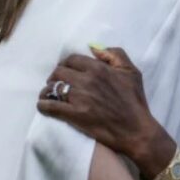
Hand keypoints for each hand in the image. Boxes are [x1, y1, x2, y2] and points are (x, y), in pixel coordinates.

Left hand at [37, 46, 170, 174]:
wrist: (136, 130)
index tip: (66, 71)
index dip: (66, 65)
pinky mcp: (74, 115)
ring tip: (49, 94)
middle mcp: (86, 80)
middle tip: (57, 83)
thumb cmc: (135, 101)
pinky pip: (50, 106)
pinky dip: (44, 105)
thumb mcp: (131, 72)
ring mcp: (79, 98)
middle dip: (56, 76)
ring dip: (48, 90)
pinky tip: (43, 105)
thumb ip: (114, 54)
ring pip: (52, 88)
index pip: (71, 60)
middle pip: (58, 72)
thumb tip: (93, 48)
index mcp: (98, 68)